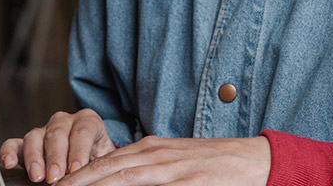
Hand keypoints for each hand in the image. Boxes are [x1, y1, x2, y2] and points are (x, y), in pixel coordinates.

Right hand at [1, 109, 117, 182]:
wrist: (89, 162)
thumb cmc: (98, 160)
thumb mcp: (104, 160)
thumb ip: (99, 165)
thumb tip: (97, 176)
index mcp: (88, 121)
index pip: (83, 132)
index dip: (79, 151)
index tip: (76, 169)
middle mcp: (64, 122)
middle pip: (57, 134)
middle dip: (55, 157)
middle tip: (56, 176)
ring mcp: (43, 131)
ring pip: (35, 138)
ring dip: (34, 158)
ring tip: (37, 176)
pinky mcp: (26, 143)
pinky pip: (14, 143)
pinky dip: (8, 152)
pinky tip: (8, 163)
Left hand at [57, 135, 270, 185]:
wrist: (258, 162)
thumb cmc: (216, 167)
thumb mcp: (176, 165)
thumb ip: (147, 172)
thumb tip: (118, 179)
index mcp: (152, 149)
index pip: (104, 163)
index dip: (76, 177)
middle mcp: (157, 156)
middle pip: (105, 171)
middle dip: (74, 183)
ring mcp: (174, 171)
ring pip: (123, 180)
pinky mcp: (191, 185)